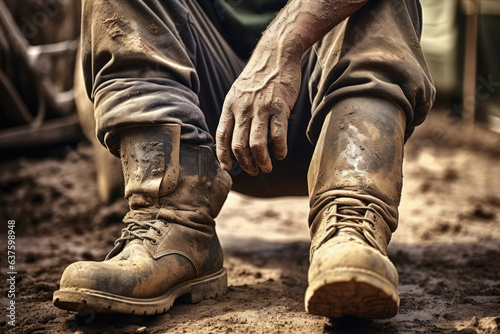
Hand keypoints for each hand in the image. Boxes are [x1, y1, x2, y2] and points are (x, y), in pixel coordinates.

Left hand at [216, 47, 301, 175]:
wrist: (276, 53)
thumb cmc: (259, 76)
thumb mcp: (239, 92)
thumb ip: (236, 112)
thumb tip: (235, 136)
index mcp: (230, 106)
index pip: (222, 137)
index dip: (223, 156)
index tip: (229, 168)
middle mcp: (243, 109)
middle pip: (238, 146)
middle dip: (245, 164)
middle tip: (253, 171)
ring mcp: (261, 108)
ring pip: (256, 144)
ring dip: (262, 161)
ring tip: (267, 167)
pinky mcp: (279, 107)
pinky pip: (278, 135)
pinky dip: (279, 149)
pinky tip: (281, 154)